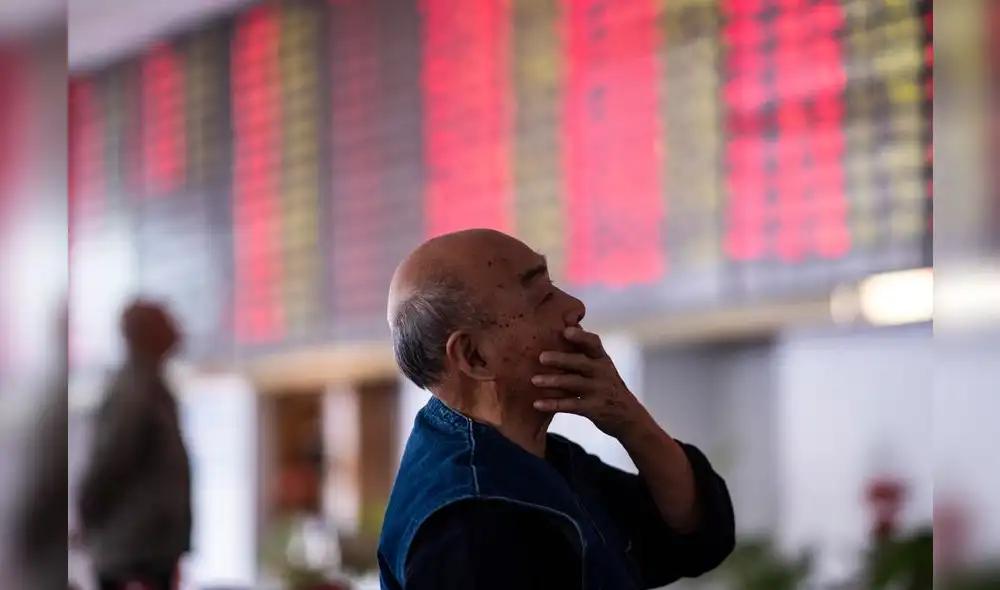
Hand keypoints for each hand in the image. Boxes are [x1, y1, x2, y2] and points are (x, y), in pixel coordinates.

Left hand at [531, 327, 650, 438]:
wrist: (627, 416)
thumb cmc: (606, 385)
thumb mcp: (601, 365)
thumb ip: (585, 349)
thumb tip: (568, 323)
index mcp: (602, 359)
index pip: (593, 343)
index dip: (580, 337)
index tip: (565, 331)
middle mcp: (602, 372)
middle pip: (581, 363)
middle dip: (562, 359)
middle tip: (541, 357)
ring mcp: (599, 391)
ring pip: (574, 384)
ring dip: (553, 382)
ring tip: (534, 380)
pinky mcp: (593, 409)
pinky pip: (570, 406)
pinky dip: (553, 404)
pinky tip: (537, 403)